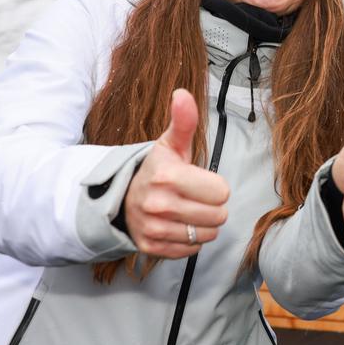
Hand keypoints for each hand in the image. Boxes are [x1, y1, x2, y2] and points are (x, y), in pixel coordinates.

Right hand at [123, 89, 229, 258]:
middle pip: (218, 215)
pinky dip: (191, 240)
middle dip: (212, 206)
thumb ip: (184, 121)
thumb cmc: (157, 170)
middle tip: (195, 197)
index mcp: (166, 176)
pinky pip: (192, 250)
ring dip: (204, 224)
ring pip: (207, 234)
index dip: (215, 186)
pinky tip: (178, 225)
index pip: (221, 192)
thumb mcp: (171, 144)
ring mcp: (153, 229)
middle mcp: (157, 204)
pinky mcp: (151, 248)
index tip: (200, 182)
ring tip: (187, 211)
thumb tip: (182, 94)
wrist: (123, 198)